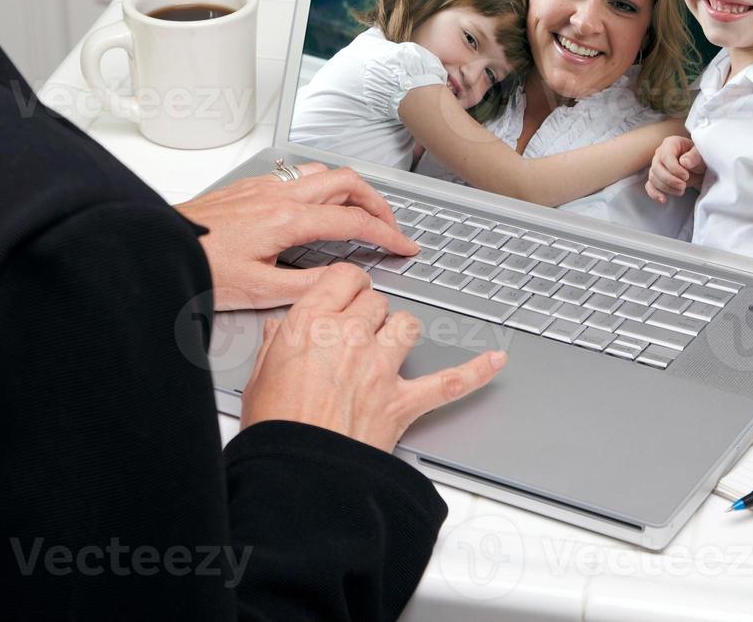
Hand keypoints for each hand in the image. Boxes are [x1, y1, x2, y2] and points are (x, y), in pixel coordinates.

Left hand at [175, 163, 419, 311]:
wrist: (160, 247)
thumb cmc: (200, 268)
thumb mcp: (259, 291)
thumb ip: (309, 287)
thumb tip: (344, 281)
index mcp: (287, 219)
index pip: (354, 220)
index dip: (388, 234)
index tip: (405, 246)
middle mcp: (279, 195)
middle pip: (347, 181)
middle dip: (378, 202)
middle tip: (390, 226)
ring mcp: (264, 186)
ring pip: (323, 173)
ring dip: (350, 190)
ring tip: (360, 214)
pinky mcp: (250, 187)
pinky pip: (299, 176)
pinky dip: (323, 188)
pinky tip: (317, 209)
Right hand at [239, 264, 505, 451]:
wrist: (297, 473)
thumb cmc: (275, 429)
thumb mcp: (258, 377)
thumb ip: (276, 345)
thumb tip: (280, 330)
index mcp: (311, 324)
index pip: (345, 278)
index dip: (348, 285)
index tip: (346, 293)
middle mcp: (350, 337)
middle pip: (377, 301)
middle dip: (369, 312)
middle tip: (357, 330)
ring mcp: (381, 368)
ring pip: (407, 325)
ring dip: (401, 332)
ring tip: (391, 344)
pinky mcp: (402, 402)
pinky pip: (449, 381)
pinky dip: (475, 371)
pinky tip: (493, 361)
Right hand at [645, 136, 703, 202]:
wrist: (702, 168)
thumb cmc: (701, 158)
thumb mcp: (702, 154)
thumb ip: (694, 156)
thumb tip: (683, 162)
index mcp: (671, 144)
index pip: (665, 156)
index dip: (674, 168)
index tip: (686, 176)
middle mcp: (660, 154)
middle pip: (656, 168)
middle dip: (669, 180)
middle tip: (683, 185)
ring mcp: (656, 166)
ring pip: (653, 178)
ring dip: (666, 188)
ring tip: (681, 191)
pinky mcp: (656, 178)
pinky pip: (649, 186)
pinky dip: (654, 193)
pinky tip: (663, 199)